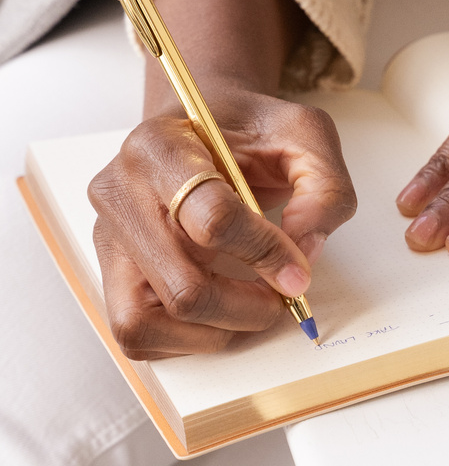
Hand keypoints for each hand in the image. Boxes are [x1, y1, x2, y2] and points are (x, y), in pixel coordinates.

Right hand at [90, 88, 355, 357]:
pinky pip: (138, 335)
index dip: (266, 254)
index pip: (211, 218)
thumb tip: (305, 251)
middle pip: (183, 288)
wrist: (200, 126)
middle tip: (280, 295)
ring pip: (146, 324)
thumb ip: (324, 188)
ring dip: (214, 332)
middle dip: (247, 308)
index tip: (299, 270)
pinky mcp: (110, 272)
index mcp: (161, 147)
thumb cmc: (246, 132)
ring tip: (248, 305)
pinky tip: (218, 310)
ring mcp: (107, 238)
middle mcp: (120, 193)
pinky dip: (187, 340)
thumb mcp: (304, 135)